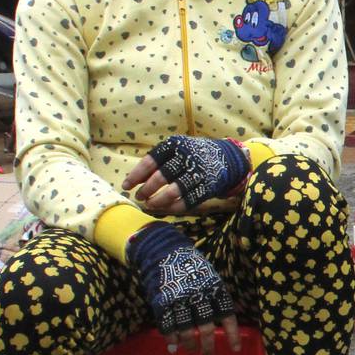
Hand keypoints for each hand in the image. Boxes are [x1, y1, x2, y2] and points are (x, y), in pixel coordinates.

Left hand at [123, 136, 246, 213]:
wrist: (228, 157)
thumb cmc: (194, 154)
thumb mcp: (177, 149)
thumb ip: (158, 162)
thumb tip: (134, 179)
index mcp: (175, 145)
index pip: (150, 162)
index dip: (136, 175)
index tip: (126, 186)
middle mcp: (187, 157)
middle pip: (161, 178)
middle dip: (146, 190)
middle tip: (139, 196)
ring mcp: (198, 173)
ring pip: (173, 192)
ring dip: (158, 200)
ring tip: (150, 204)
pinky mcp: (207, 187)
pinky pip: (186, 202)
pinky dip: (172, 207)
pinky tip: (164, 208)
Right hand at [125, 223, 241, 354]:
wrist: (163, 250)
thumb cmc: (190, 265)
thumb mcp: (210, 276)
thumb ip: (216, 295)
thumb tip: (225, 316)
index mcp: (214, 288)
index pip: (227, 315)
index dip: (232, 334)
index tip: (235, 348)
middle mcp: (198, 296)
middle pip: (205, 329)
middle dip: (208, 345)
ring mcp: (179, 300)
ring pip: (186, 331)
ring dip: (189, 344)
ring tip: (191, 350)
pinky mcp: (162, 302)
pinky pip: (168, 326)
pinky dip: (170, 338)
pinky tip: (173, 345)